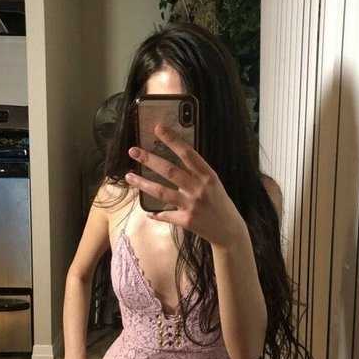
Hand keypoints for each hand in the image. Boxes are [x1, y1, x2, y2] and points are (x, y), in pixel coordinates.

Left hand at [125, 124, 244, 246]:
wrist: (229, 230)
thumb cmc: (220, 202)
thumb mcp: (213, 183)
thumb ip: (197, 172)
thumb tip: (175, 157)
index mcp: (208, 175)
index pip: (188, 153)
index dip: (172, 140)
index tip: (158, 128)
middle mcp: (199, 188)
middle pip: (170, 171)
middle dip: (149, 160)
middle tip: (133, 151)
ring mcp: (192, 205)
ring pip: (162, 192)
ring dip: (143, 183)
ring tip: (128, 176)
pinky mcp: (186, 221)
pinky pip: (165, 215)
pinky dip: (154, 213)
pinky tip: (146, 211)